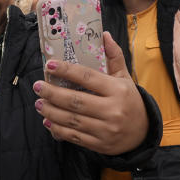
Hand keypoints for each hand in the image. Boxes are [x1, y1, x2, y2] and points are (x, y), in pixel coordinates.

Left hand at [32, 32, 147, 154]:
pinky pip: (74, 136)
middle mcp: (112, 110)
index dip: (66, 70)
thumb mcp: (125, 78)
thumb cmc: (130, 101)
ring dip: (51, 111)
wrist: (142, 133)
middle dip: (52, 93)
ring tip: (39, 103)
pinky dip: (58, 129)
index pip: (87, 77)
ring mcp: (106, 129)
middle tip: (37, 86)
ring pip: (72, 119)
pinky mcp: (99, 144)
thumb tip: (104, 35)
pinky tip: (48, 121)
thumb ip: (114, 57)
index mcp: (118, 90)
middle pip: (75, 101)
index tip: (50, 65)